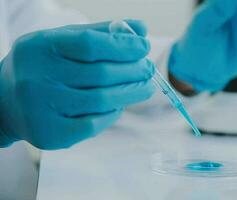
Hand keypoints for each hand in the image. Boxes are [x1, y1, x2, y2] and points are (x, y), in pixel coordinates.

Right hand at [0, 20, 154, 149]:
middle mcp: (37, 78)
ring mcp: (41, 109)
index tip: (144, 47)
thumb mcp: (63, 41)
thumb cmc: (43, 66)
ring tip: (146, 87)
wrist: (5, 102)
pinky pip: (93, 124)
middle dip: (133, 71)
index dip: (123, 46)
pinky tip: (120, 105)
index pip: (90, 44)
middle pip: (100, 74)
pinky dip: (112, 113)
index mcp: (41, 48)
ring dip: (131, 93)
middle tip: (148, 69)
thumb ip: (101, 33)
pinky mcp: (50, 134)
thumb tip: (141, 29)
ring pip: (101, 100)